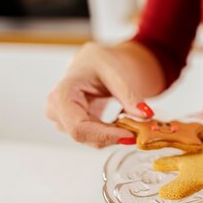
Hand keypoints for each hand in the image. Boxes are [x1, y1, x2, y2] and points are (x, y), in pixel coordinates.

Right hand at [46, 41, 164, 147]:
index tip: (131, 136)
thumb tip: (146, 115)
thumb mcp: (117, 73)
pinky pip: (94, 138)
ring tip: (129, 119)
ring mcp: (62, 120)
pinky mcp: (72, 126)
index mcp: (62, 93)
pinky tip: (121, 123)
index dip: (105, 135)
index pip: (79, 127)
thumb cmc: (100, 62)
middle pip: (84, 136)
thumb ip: (130, 96)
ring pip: (90, 140)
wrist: (96, 63)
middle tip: (138, 129)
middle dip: (112, 136)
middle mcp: (56, 110)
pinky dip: (111, 133)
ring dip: (113, 135)